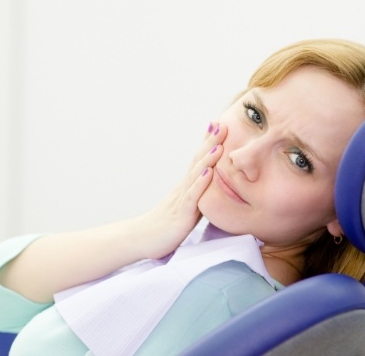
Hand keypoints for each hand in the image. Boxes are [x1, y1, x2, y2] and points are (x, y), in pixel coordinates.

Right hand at [134, 122, 226, 258]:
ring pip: (196, 175)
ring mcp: (181, 200)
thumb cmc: (164, 227)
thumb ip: (196, 197)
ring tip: (219, 143)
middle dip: (211, 143)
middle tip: (223, 124)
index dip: (208, 143)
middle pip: (198, 161)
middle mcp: (183, 189)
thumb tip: (210, 189)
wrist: (141, 240)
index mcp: (185, 188)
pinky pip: (192, 197)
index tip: (219, 126)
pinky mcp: (181, 214)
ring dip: (208, 158)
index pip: (198, 161)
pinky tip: (209, 172)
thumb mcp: (184, 209)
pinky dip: (201, 184)